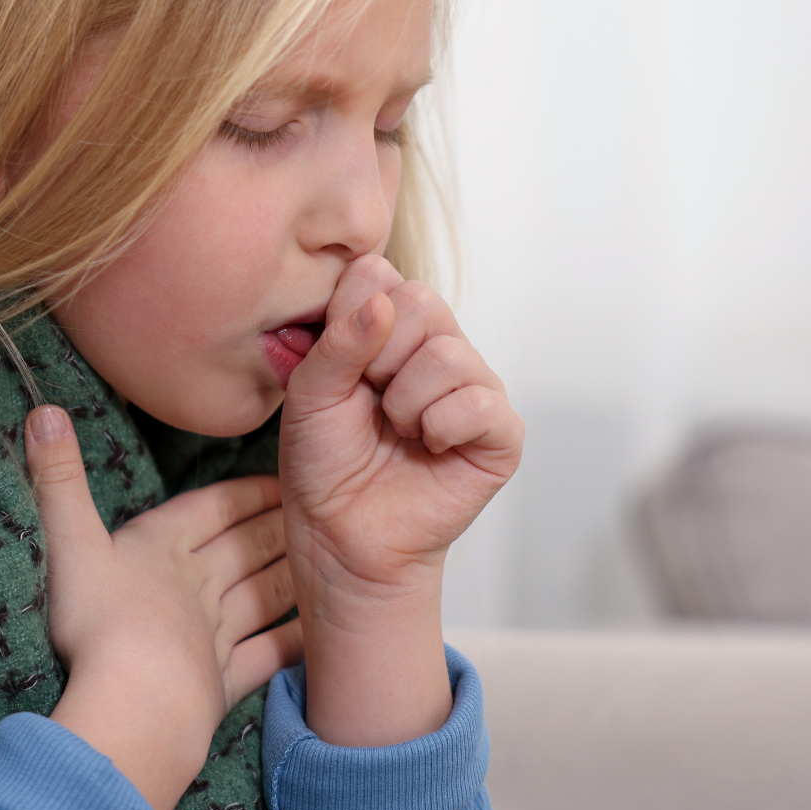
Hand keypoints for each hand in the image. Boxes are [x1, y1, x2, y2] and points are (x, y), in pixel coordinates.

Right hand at [26, 404, 303, 809]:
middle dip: (277, 525)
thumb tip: (45, 409)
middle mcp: (200, 585)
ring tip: (319, 555)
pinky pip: (268, 657)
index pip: (214, 508)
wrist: (136, 702)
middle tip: (313, 507)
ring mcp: (218, 634)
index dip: (245, 491)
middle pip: (247, 547)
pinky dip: (293, 643)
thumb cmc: (99, 621)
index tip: (280, 474)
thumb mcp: (70, 542)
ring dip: (289, 573)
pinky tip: (314, 634)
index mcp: (165, 546)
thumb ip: (58, 478)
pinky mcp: (226, 682)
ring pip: (264, 594)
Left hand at [278, 253, 523, 744]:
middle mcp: (437, 347)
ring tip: (397, 432)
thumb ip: (338, 340)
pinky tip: (426, 448)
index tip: (338, 365)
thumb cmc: (324, 462)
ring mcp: (474, 387)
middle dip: (379, 358)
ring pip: (450, 354)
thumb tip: (381, 301)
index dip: (351, 317)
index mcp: (390, 328)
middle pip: (423, 301)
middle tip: (370, 401)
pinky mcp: (501, 432)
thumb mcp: (309, 392)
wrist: (341, 534)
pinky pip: (480, 403)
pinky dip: (440, 427)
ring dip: (406, 402)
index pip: (381, 274)